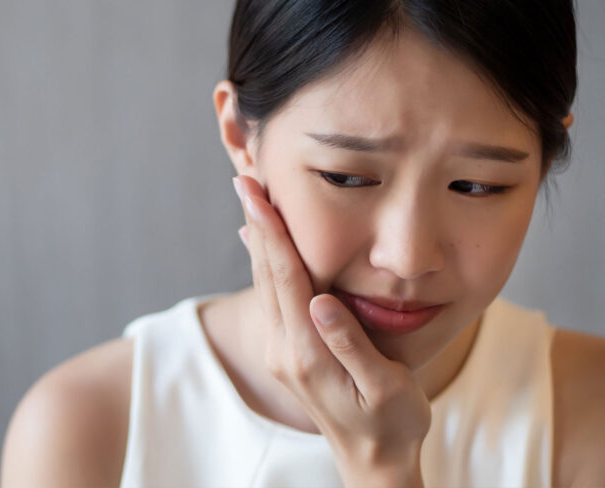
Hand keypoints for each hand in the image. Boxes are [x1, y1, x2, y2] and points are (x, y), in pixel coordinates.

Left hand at [232, 174, 429, 485]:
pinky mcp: (288, 352)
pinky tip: (261, 242)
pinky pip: (271, 297)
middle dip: (256, 222)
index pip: (285, 279)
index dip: (270, 231)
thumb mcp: (386, 389)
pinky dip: (266, 262)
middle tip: (245, 177)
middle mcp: (285, 350)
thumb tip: (320, 302)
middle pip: (266, 273)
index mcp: (308, 353)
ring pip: (264, 283)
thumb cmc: (391, 425)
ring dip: (257, 238)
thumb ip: (351, 346)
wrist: (372, 462)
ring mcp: (283, 352)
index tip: (255, 194)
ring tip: (250, 197)